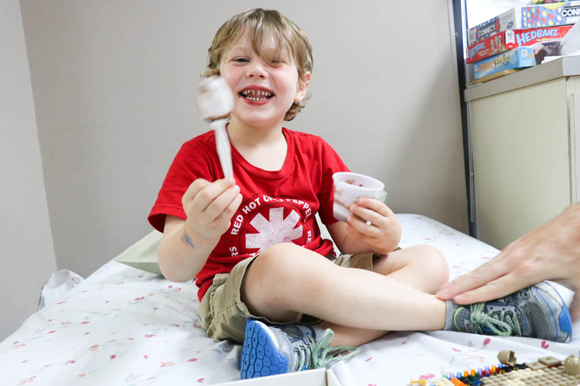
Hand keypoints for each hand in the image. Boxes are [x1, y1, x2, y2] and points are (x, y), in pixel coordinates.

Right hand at [182, 177, 242, 239]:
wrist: (202, 231)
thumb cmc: (205, 208)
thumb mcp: (201, 198)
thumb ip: (212, 187)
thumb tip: (227, 180)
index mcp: (188, 200)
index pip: (198, 185)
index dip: (212, 181)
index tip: (223, 180)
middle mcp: (193, 211)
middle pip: (207, 194)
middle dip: (222, 186)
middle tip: (232, 181)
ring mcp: (204, 221)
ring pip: (218, 204)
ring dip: (230, 194)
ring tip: (236, 189)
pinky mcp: (217, 227)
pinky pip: (228, 212)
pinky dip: (235, 203)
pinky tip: (238, 197)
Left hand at [345, 198, 401, 254]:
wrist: (394, 240)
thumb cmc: (386, 223)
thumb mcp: (386, 214)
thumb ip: (376, 208)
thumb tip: (358, 201)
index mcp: (389, 215)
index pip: (380, 207)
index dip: (369, 202)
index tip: (359, 200)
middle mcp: (386, 225)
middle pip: (373, 217)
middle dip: (360, 211)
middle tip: (351, 207)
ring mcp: (381, 235)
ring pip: (367, 229)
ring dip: (356, 223)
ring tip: (348, 217)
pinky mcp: (375, 242)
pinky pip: (363, 237)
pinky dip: (354, 232)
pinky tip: (348, 226)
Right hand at [436, 204, 579, 320]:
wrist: (577, 223)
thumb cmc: (575, 247)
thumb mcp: (578, 280)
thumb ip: (574, 304)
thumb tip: (572, 319)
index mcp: (528, 270)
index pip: (495, 286)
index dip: (475, 295)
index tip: (458, 300)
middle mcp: (515, 259)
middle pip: (480, 275)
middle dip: (458, 285)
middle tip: (440, 293)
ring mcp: (512, 251)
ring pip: (482, 267)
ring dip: (464, 278)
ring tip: (449, 287)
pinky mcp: (514, 246)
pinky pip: (491, 261)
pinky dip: (478, 270)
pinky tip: (473, 276)